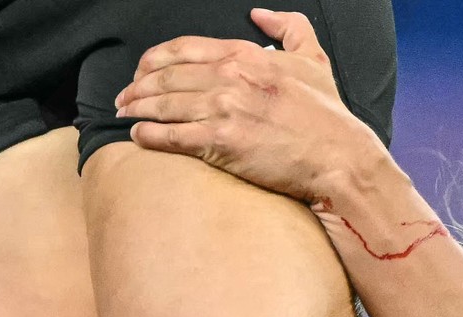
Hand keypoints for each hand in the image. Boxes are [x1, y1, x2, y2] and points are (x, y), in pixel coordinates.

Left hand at [114, 8, 386, 203]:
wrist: (339, 157)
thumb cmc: (328, 114)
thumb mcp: (314, 59)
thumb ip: (289, 28)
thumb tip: (261, 13)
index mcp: (245, 55)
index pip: (184, 48)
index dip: (155, 59)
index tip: (143, 70)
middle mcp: (229, 77)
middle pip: (167, 75)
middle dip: (138, 86)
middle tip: (124, 97)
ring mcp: (223, 110)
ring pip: (164, 104)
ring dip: (137, 108)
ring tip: (124, 114)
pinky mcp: (221, 144)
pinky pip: (172, 136)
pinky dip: (149, 136)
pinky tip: (137, 137)